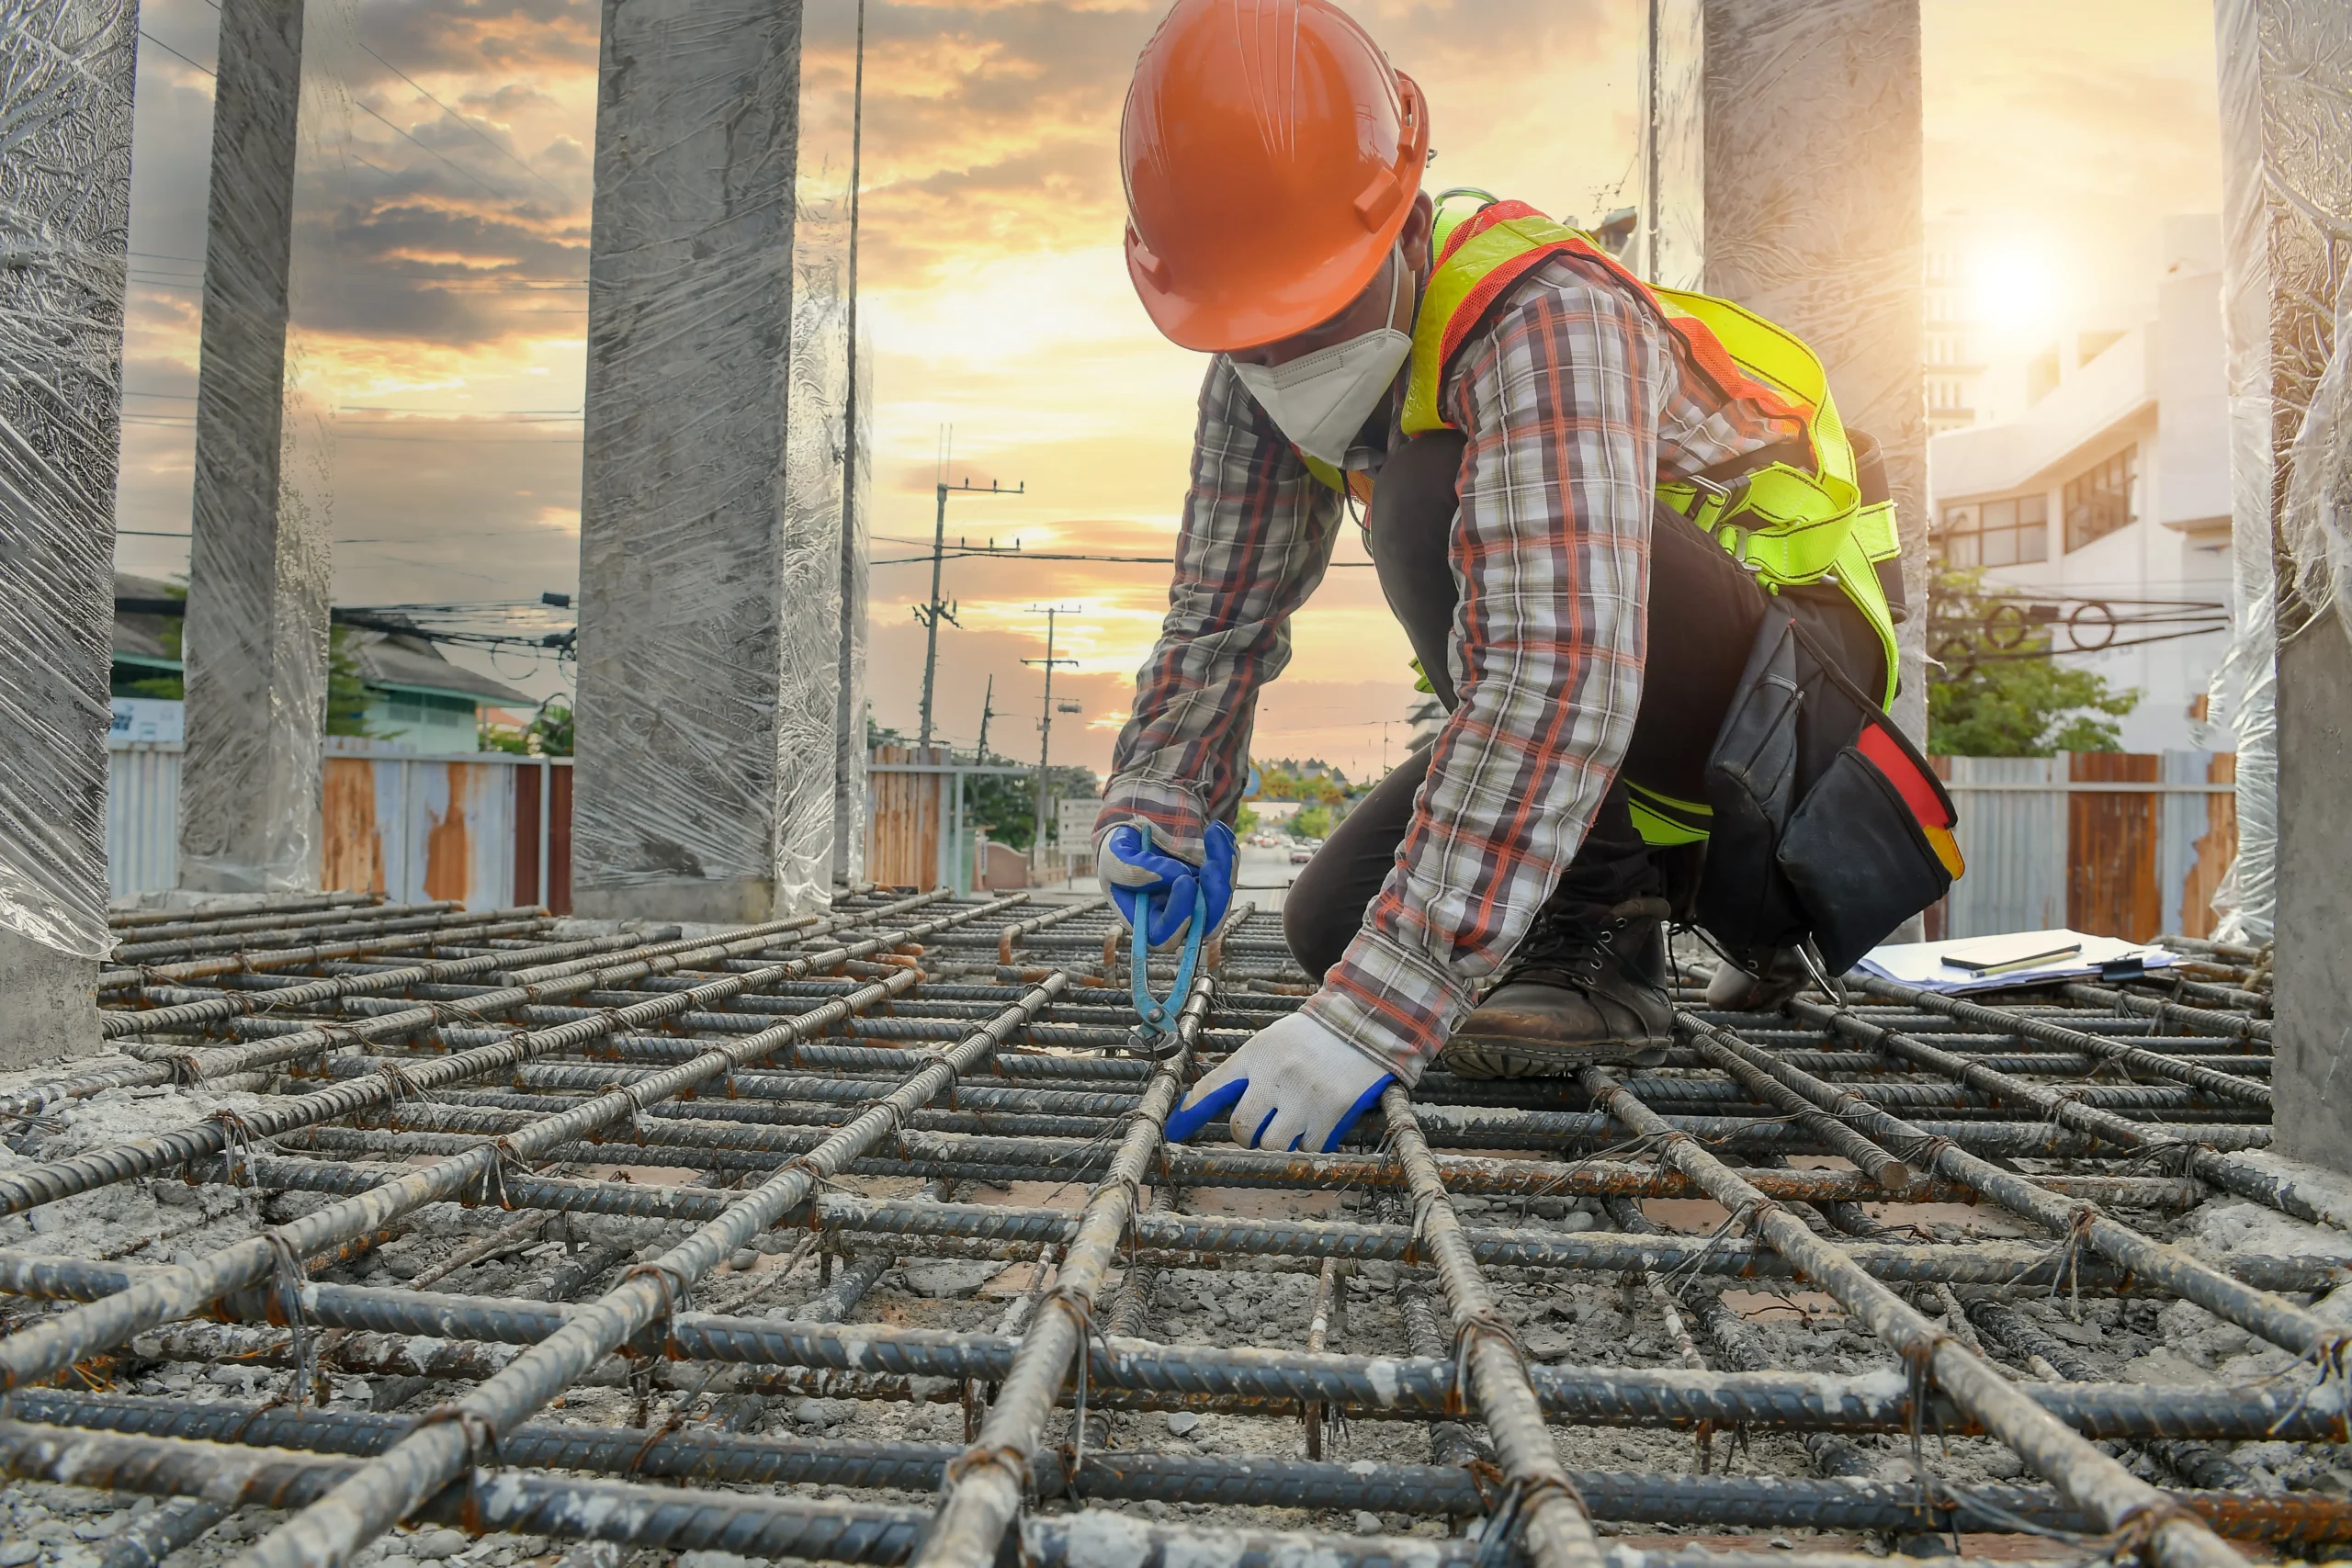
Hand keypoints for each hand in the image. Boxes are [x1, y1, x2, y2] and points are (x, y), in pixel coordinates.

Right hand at [1097, 821, 1234, 948]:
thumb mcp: (1116, 856)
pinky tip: (1216, 830)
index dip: (1178, 916)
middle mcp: (1176, 918)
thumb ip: (1136, 870)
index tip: (1184, 880)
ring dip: (1224, 869)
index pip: (1166, 936)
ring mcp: (1198, 901)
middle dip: (1214, 896)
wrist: (1135, 829)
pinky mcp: (1212, 883)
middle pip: (1206, 925)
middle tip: (1212, 864)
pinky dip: (1226, 851)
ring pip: (1222, 898)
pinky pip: (1228, 874)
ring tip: (1213, 834)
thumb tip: (1179, 875)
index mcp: (1147, 922)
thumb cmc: (1119, 851)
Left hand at [1165, 1010, 1394, 1152]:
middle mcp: (1276, 1077)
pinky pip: (1310, 1147)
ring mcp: (1305, 1097)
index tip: (1175, 1129)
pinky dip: (1309, 1143)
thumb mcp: (1269, 1043)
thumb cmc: (1311, 1036)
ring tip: (1291, 1123)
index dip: (1189, 1114)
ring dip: (1278, 1141)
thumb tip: (1203, 1103)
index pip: (1213, 1089)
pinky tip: (1316, 1123)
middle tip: (1258, 1127)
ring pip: (1274, 1143)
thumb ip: (1241, 1072)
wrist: (1364, 1022)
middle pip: (1243, 1129)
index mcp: (1256, 1056)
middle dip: (1247, 1134)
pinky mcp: (1333, 1112)